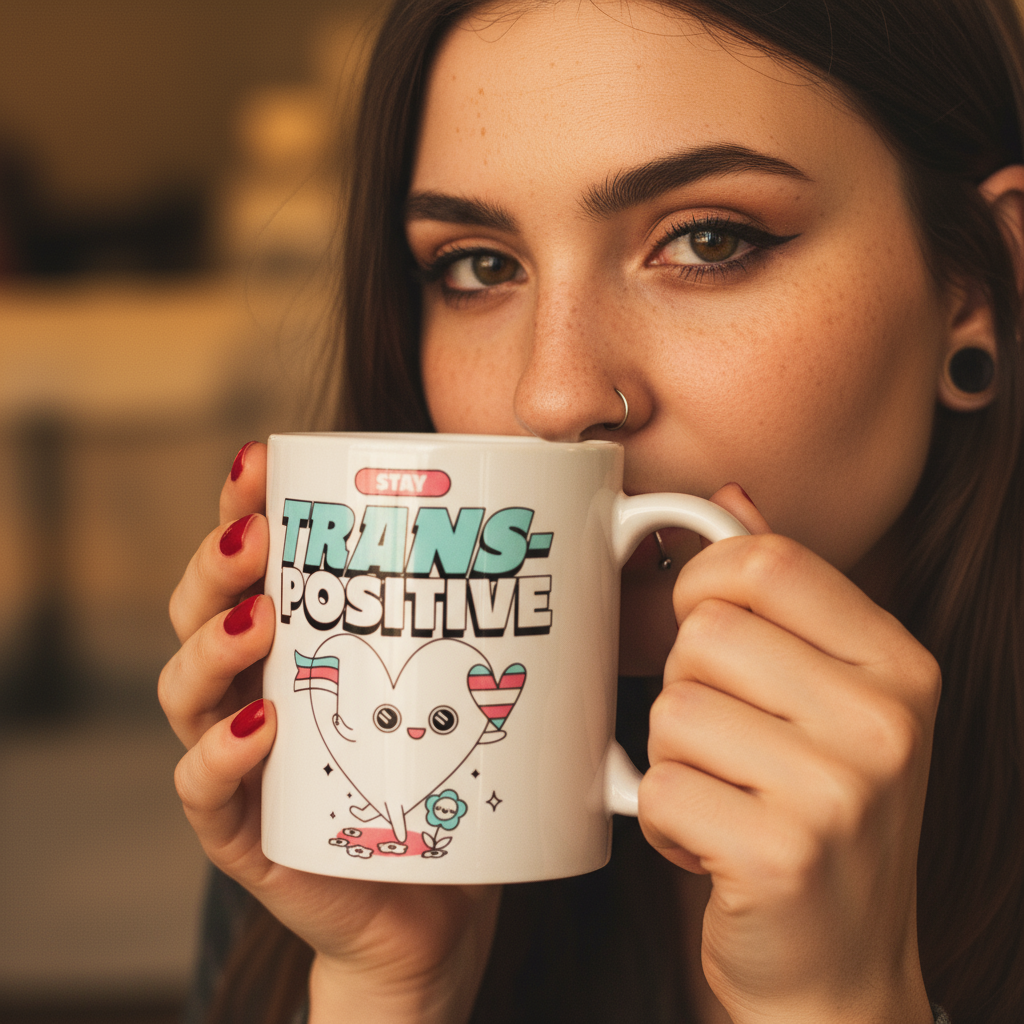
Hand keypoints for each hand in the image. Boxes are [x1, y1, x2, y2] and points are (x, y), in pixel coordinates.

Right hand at [159, 442, 499, 1023]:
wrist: (435, 904)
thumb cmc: (446, 780)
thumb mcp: (472, 685)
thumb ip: (512, 611)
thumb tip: (601, 523)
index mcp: (302, 644)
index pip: (250, 561)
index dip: (241, 503)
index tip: (264, 458)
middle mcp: (256, 689)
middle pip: (198, 611)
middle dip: (215, 562)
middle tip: (259, 534)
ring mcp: (244, 761)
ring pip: (183, 691)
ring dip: (211, 644)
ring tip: (262, 617)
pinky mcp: (247, 832)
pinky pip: (203, 791)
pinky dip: (220, 753)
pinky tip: (262, 724)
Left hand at [640, 485, 938, 1023]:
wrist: (839, 966)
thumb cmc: (821, 817)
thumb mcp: (829, 698)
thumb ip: (783, 596)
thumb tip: (729, 496)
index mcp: (898, 664)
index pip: (766, 561)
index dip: (703, 580)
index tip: (699, 620)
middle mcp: (884, 721)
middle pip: (705, 633)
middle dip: (687, 687)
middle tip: (724, 740)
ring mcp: (840, 791)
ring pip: (673, 709)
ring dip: (674, 758)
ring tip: (723, 795)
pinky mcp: (782, 855)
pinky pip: (658, 787)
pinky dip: (662, 819)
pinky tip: (710, 842)